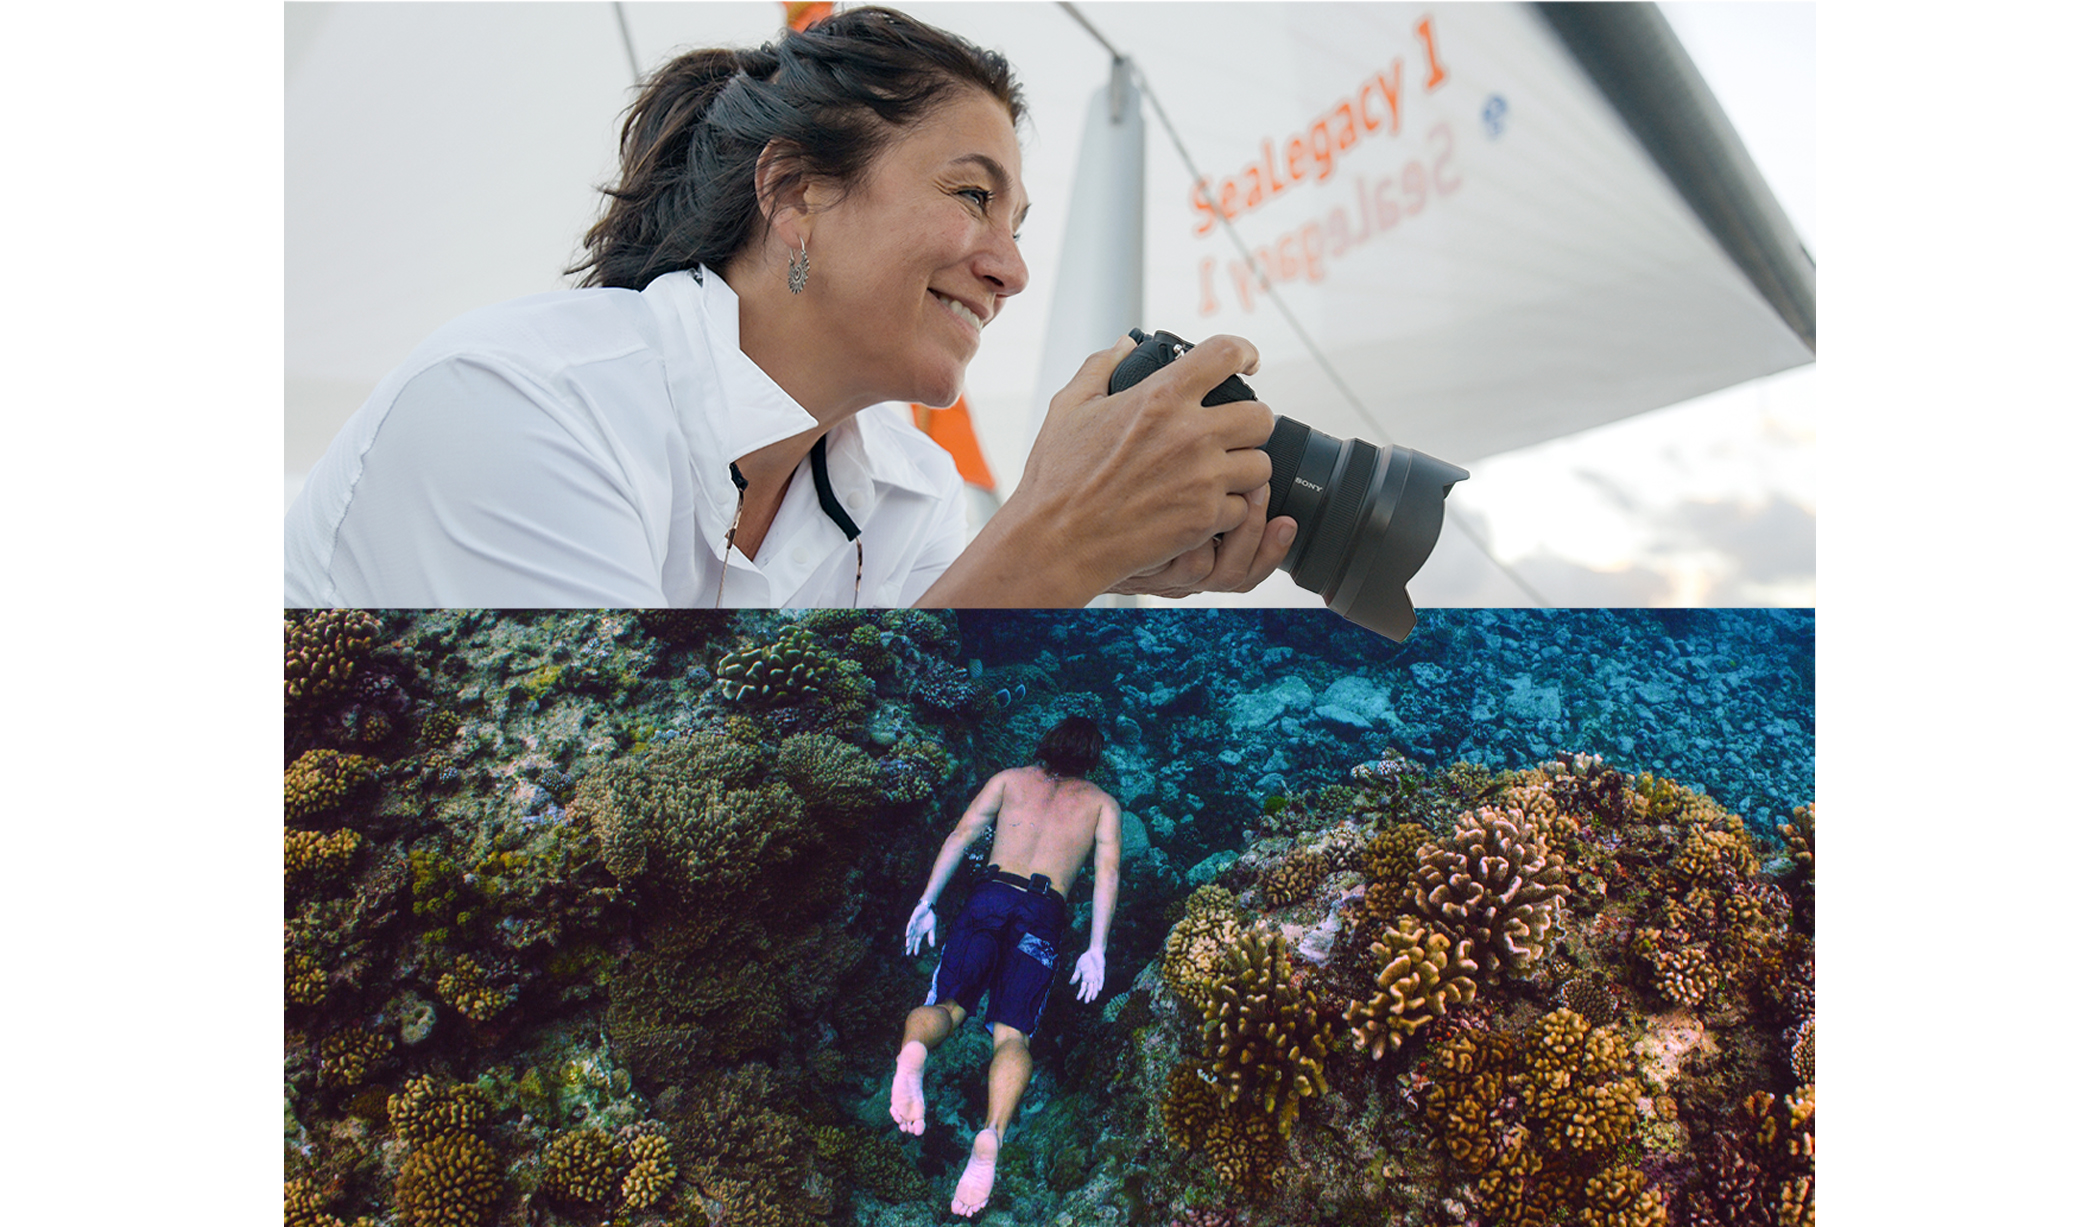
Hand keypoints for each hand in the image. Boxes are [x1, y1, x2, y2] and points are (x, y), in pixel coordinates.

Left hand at [905, 901, 936, 955]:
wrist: (929, 908)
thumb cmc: (930, 917)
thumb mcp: (932, 928)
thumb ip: (931, 937)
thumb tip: (932, 946)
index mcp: (920, 933)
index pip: (917, 942)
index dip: (916, 948)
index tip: (915, 954)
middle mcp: (916, 930)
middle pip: (912, 939)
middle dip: (910, 946)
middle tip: (907, 954)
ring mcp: (914, 925)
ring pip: (910, 934)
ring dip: (909, 940)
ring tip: (908, 946)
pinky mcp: (913, 919)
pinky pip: (910, 925)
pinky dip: (909, 930)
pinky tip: (908, 935)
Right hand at [1007, 333, 1276, 594]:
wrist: (1056, 542)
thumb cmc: (1056, 477)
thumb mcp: (1068, 408)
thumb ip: (1100, 367)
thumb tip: (1126, 345)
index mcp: (1160, 396)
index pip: (1225, 354)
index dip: (1245, 352)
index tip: (1249, 362)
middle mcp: (1190, 434)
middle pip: (1261, 416)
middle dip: (1249, 423)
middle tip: (1232, 433)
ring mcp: (1203, 479)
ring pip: (1260, 465)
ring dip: (1243, 469)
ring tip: (1219, 474)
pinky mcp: (1205, 519)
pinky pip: (1242, 509)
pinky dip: (1226, 510)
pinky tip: (1202, 508)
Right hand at [1071, 948, 1105, 1002]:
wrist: (1093, 951)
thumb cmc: (1086, 959)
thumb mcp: (1079, 968)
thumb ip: (1076, 976)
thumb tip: (1070, 984)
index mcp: (1086, 978)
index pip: (1083, 988)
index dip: (1081, 993)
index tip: (1077, 999)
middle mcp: (1091, 978)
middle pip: (1090, 989)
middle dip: (1088, 995)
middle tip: (1086, 1002)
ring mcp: (1096, 975)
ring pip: (1096, 986)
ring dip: (1094, 992)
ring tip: (1093, 998)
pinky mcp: (1101, 971)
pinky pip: (1101, 979)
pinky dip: (1100, 984)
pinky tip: (1099, 989)